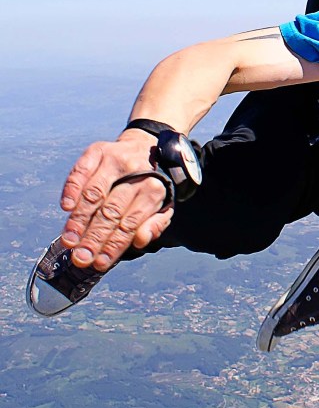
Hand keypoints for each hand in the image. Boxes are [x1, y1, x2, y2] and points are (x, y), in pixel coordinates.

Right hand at [59, 129, 174, 270]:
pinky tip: (66, 207)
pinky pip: (81, 170)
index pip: (130, 224)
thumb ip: (156, 224)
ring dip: (79, 219)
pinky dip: (72, 188)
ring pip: (94, 194)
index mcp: (154, 191)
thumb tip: (141, 241)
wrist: (148, 144)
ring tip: (69, 240)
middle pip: (110, 212)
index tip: (99, 263)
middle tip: (80, 258)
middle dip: (94, 238)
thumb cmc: (151, 184)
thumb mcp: (163, 203)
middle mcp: (136, 174)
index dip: (113, 245)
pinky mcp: (98, 150)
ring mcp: (116, 160)